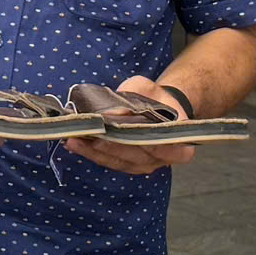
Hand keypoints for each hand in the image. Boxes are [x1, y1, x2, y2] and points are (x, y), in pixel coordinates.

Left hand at [65, 74, 196, 174]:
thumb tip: (114, 114)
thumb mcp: (149, 89)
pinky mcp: (126, 165)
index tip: (131, 134)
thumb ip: (136, 97)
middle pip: (137, 157)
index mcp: (180, 145)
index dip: (150, 144)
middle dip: (113, 147)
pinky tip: (75, 143)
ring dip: (95, 152)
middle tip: (93, 136)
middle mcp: (163, 160)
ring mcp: (143, 165)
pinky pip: (108, 161)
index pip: (168, 149)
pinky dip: (91, 152)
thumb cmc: (157, 97)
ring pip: (119, 162)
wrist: (157, 106)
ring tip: (76, 139)